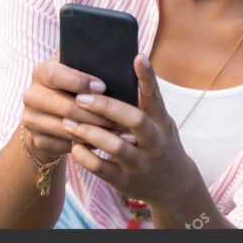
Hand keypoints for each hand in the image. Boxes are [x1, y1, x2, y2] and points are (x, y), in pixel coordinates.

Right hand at [21, 48, 117, 161]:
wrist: (49, 115)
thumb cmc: (71, 86)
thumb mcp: (75, 69)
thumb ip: (86, 59)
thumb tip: (123, 53)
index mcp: (41, 72)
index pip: (54, 74)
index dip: (78, 81)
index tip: (103, 87)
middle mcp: (31, 95)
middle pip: (65, 106)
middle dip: (95, 113)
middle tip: (118, 118)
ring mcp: (31, 119)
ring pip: (67, 128)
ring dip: (95, 131)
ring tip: (117, 131)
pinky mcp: (37, 140)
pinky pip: (66, 145)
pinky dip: (87, 144)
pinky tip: (104, 141)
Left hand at [62, 53, 198, 204]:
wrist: (173, 186)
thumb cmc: (158, 142)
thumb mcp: (160, 121)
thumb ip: (144, 101)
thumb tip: (122, 65)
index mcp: (161, 121)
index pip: (155, 95)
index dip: (147, 76)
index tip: (138, 56)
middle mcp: (154, 141)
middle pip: (134, 120)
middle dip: (106, 107)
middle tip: (81, 97)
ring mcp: (141, 162)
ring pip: (115, 146)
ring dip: (90, 133)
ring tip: (68, 122)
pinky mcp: (126, 181)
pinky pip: (102, 169)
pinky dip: (86, 157)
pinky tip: (74, 146)